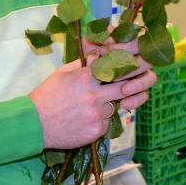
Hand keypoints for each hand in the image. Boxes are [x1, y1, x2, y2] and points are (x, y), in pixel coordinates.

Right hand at [31, 59, 156, 149]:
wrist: (34, 125)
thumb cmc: (47, 96)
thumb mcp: (63, 73)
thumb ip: (84, 64)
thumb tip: (101, 53)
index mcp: (86, 77)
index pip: (116, 65)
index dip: (132, 59)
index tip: (145, 53)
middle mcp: (94, 94)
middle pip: (126, 84)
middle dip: (141, 76)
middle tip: (152, 70)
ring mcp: (96, 114)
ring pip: (114, 106)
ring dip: (108, 104)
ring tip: (87, 105)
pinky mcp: (96, 130)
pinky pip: (105, 122)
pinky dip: (99, 120)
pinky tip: (82, 119)